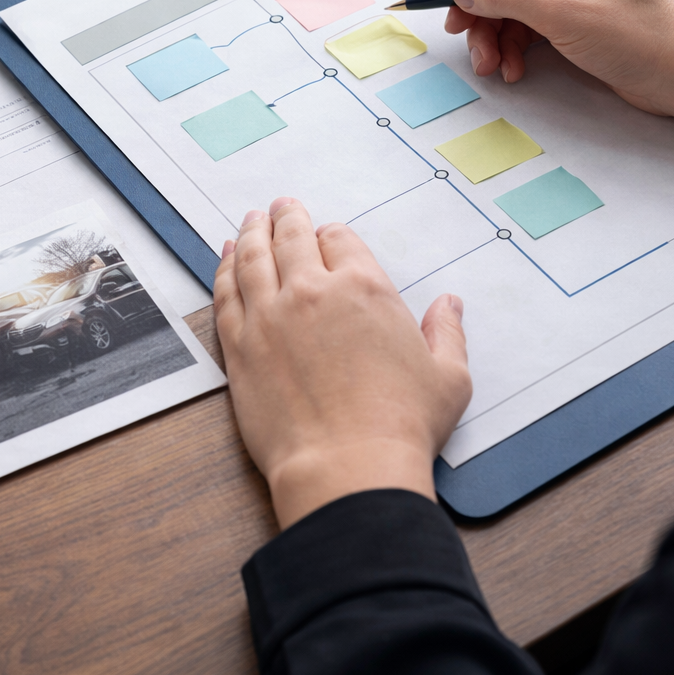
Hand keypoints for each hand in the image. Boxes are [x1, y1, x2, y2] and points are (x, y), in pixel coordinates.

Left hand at [214, 198, 470, 528]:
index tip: (327, 237)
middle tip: (280, 207)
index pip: (340, 240)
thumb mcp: (447, 378)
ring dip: (250, 234)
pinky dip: (224, 271)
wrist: (346, 467)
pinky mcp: (239, 347)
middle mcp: (312, 291)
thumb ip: (446, 333)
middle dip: (286, 218)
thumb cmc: (400, 427)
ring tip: (249, 221)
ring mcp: (269, 317)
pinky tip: (224, 260)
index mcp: (365, 288)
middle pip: (291, 238)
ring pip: (252, 258)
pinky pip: (226, 295)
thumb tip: (450, 305)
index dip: (332, 236)